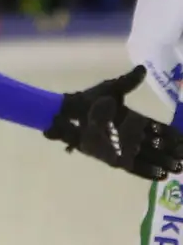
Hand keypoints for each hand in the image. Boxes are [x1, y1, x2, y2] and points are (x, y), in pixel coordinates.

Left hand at [44, 66, 182, 179]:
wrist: (71, 113)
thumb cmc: (90, 100)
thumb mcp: (112, 89)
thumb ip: (128, 82)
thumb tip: (142, 69)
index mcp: (134, 119)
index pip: (158, 128)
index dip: (172, 134)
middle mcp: (131, 135)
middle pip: (157, 145)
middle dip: (172, 151)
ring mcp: (123, 147)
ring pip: (149, 157)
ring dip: (164, 163)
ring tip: (178, 168)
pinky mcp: (114, 158)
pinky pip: (133, 167)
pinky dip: (146, 172)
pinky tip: (161, 176)